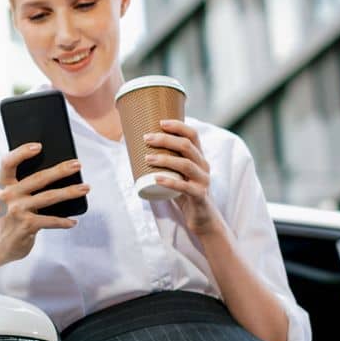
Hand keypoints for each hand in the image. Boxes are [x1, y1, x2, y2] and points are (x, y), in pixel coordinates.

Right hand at [0, 143, 88, 265]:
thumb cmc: (8, 219)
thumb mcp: (10, 200)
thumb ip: (24, 188)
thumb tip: (56, 176)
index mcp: (3, 185)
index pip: (8, 163)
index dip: (22, 152)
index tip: (39, 146)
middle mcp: (8, 196)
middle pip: (38, 178)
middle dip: (60, 170)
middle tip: (77, 164)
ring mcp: (17, 210)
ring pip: (49, 197)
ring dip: (70, 192)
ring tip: (85, 188)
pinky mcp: (26, 225)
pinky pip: (51, 220)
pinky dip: (63, 222)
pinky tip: (72, 222)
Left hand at [144, 119, 224, 238]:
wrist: (202, 218)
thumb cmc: (184, 193)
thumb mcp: (177, 174)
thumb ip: (165, 162)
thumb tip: (136, 149)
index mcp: (199, 157)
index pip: (193, 135)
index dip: (178, 126)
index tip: (159, 122)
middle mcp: (203, 166)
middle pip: (187, 146)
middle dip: (166, 139)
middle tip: (146, 138)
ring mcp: (203, 181)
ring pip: (186, 164)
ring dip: (165, 159)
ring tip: (147, 157)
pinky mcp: (200, 196)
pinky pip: (185, 187)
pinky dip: (169, 181)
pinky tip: (156, 178)